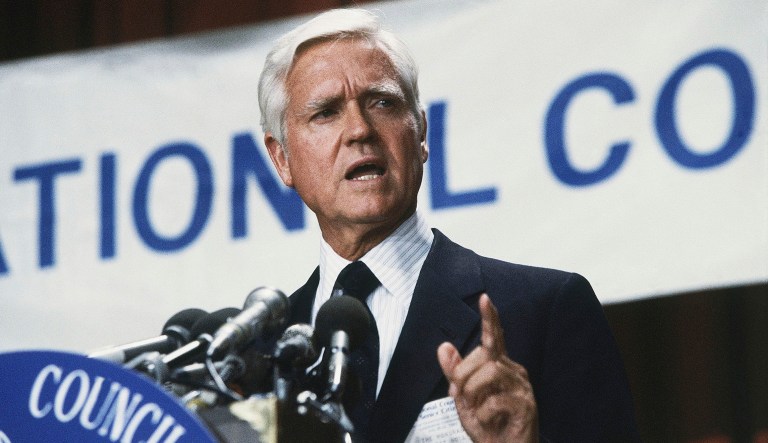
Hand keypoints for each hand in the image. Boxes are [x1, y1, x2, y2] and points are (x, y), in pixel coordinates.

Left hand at [437, 294, 537, 442]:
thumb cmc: (487, 426)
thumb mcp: (463, 398)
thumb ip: (454, 373)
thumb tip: (443, 346)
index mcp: (498, 366)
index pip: (494, 337)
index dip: (490, 318)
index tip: (485, 298)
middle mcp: (513, 372)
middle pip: (484, 355)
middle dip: (463, 374)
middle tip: (460, 396)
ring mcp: (522, 388)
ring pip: (490, 372)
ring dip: (473, 391)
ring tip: (475, 408)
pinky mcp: (527, 406)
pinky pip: (497, 400)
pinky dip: (485, 412)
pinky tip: (489, 420)